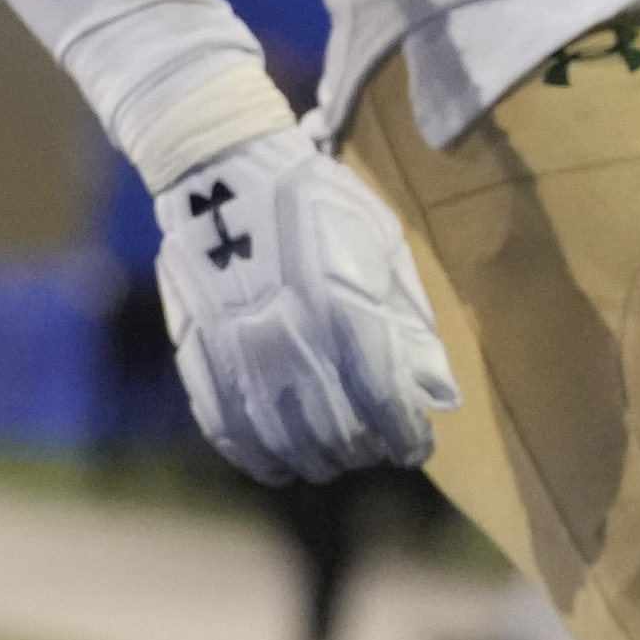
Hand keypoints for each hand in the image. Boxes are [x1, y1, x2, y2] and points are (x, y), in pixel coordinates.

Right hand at [155, 125, 462, 483]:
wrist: (223, 174)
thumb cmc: (317, 203)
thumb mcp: (381, 247)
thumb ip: (409, 322)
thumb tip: (437, 392)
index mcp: (346, 311)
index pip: (385, 405)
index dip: (405, 438)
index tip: (415, 446)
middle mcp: (293, 343)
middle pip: (338, 432)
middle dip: (367, 450)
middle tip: (378, 449)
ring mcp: (242, 356)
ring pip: (285, 443)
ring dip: (319, 461)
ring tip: (337, 459)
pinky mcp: (201, 359)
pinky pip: (230, 432)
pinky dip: (259, 459)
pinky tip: (281, 465)